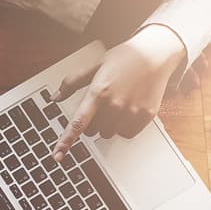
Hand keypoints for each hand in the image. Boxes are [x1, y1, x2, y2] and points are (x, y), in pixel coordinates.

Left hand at [52, 25, 186, 158]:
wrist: (154, 54)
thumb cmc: (124, 58)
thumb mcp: (95, 65)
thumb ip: (72, 82)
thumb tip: (55, 97)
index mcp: (99, 91)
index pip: (78, 122)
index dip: (66, 140)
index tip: (58, 155)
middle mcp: (115, 104)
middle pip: (92, 131)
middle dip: (92, 122)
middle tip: (101, 105)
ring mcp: (131, 111)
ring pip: (108, 133)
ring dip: (108, 124)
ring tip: (117, 103)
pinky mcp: (145, 116)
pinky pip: (126, 134)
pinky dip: (124, 126)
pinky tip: (128, 109)